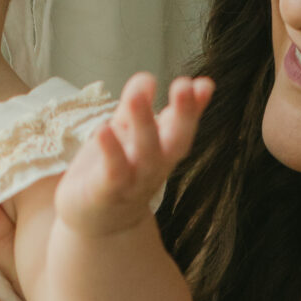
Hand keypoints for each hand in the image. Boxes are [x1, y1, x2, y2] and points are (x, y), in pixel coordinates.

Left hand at [54, 72, 213, 239]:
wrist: (96, 223)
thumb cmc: (114, 171)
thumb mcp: (127, 134)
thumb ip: (137, 104)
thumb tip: (148, 77)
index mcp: (163, 149)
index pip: (184, 126)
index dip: (195, 106)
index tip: (204, 84)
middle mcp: (154, 166)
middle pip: (175, 141)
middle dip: (183, 114)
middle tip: (184, 85)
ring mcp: (133, 181)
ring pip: (145, 154)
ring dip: (143, 124)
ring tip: (136, 96)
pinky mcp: (106, 192)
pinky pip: (113, 172)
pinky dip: (110, 151)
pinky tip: (103, 129)